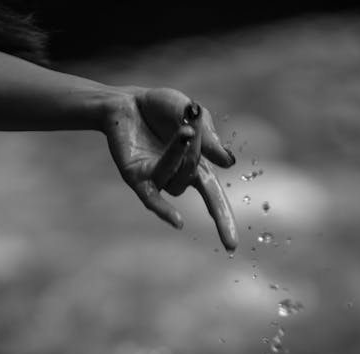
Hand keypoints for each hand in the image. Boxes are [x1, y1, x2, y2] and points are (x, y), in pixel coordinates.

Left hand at [103, 86, 237, 250]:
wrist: (127, 100)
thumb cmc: (163, 108)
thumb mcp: (193, 115)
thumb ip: (208, 137)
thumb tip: (228, 163)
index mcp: (196, 167)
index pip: (214, 200)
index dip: (223, 222)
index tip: (232, 247)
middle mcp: (176, 178)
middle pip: (194, 179)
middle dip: (196, 153)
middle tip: (191, 127)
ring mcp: (156, 180)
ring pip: (176, 181)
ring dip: (179, 154)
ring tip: (181, 129)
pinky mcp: (136, 178)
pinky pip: (151, 199)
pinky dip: (164, 210)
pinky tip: (178, 221)